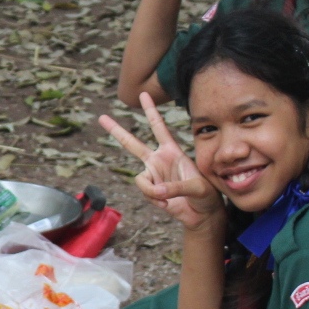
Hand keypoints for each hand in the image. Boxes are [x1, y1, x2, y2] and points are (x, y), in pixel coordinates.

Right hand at [98, 93, 222, 230]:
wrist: (202, 215)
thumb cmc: (206, 195)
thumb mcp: (198, 187)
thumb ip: (176, 187)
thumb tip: (156, 191)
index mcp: (172, 151)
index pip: (159, 128)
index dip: (151, 111)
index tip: (144, 94)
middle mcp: (159, 161)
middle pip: (133, 144)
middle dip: (117, 131)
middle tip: (101, 117)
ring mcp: (153, 176)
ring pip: (140, 179)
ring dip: (152, 191)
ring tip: (166, 198)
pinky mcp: (151, 191)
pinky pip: (145, 192)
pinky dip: (155, 199)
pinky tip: (166, 203)